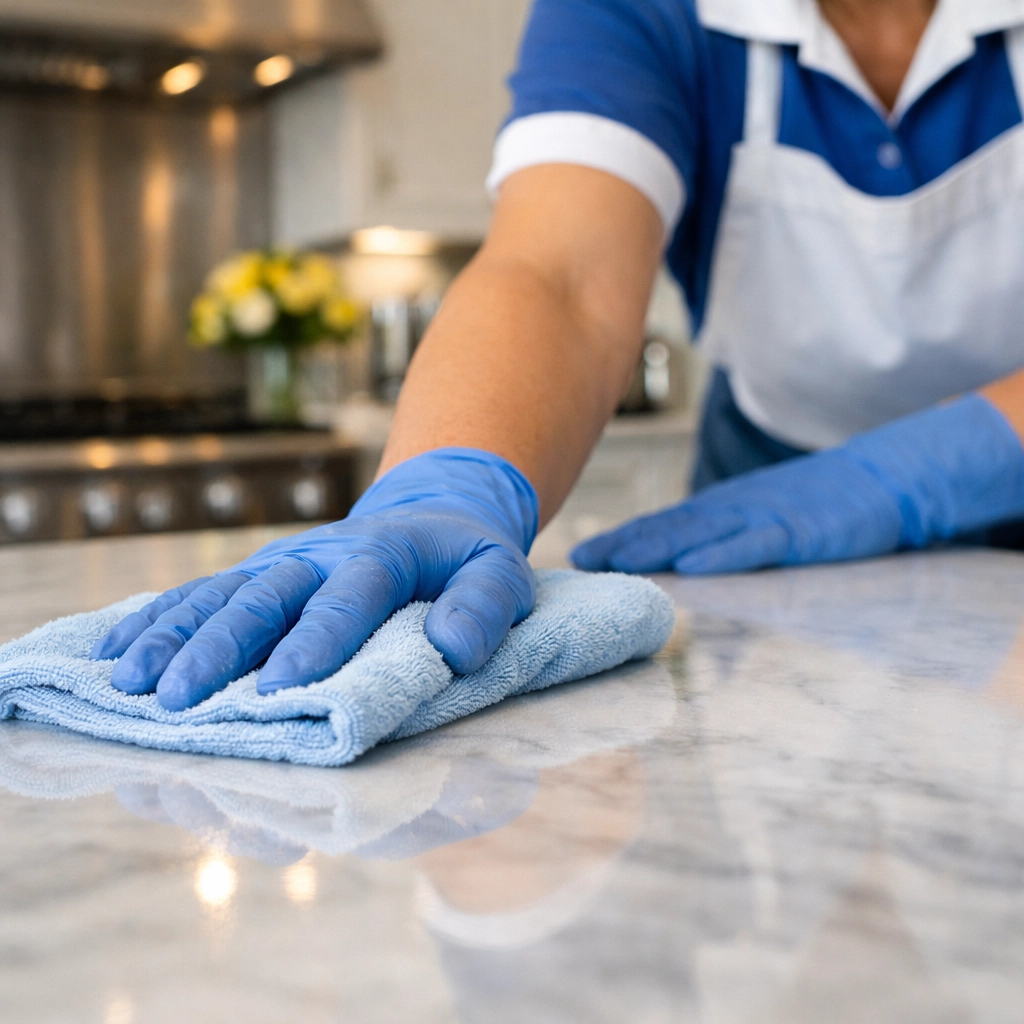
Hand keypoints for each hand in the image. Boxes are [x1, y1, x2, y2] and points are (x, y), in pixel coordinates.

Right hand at [91, 449, 538, 710]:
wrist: (429, 515)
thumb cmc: (463, 561)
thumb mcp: (500, 573)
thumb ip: (487, 606)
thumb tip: (456, 650)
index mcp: (384, 555)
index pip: (349, 595)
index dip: (317, 638)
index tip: (282, 687)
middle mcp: (321, 556)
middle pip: (267, 595)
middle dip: (221, 645)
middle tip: (178, 696)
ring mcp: (282, 564)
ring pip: (221, 594)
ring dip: (173, 635)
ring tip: (127, 682)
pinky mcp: (257, 575)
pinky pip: (202, 592)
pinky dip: (157, 619)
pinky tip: (114, 651)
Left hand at [572, 395, 1023, 574]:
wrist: (886, 477)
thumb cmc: (822, 503)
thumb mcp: (765, 517)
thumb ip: (727, 534)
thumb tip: (684, 557)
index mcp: (726, 508)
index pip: (665, 525)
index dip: (623, 539)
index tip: (582, 555)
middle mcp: (736, 509)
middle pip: (670, 527)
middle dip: (622, 544)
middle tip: (578, 559)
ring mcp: (766, 517)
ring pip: (701, 533)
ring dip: (654, 548)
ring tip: (613, 561)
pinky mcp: (801, 531)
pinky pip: (755, 545)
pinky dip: (719, 555)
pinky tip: (688, 565)